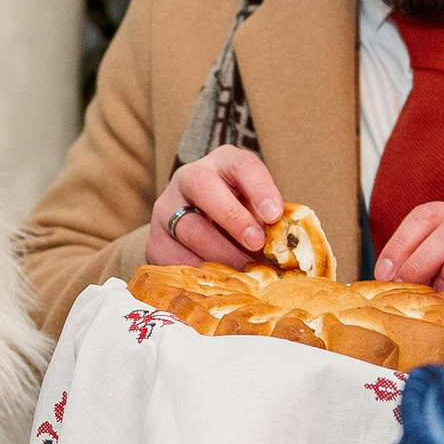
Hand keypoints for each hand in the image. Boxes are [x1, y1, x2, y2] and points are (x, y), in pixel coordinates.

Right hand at [149, 146, 283, 267]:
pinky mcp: (156, 239)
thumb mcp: (256, 207)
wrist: (196, 228)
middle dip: (233, 218)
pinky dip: (202, 272)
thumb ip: (269, 219)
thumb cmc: (240, 216)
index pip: (241, 165)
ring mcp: (167, 208)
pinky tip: (221, 280)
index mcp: (223, 163)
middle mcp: (189, 177)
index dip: (259, 188)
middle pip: (203, 187)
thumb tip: (287, 245)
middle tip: (256, 244)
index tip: (274, 215)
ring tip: (246, 271)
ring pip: (191, 228)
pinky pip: (176, 258)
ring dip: (222, 253)